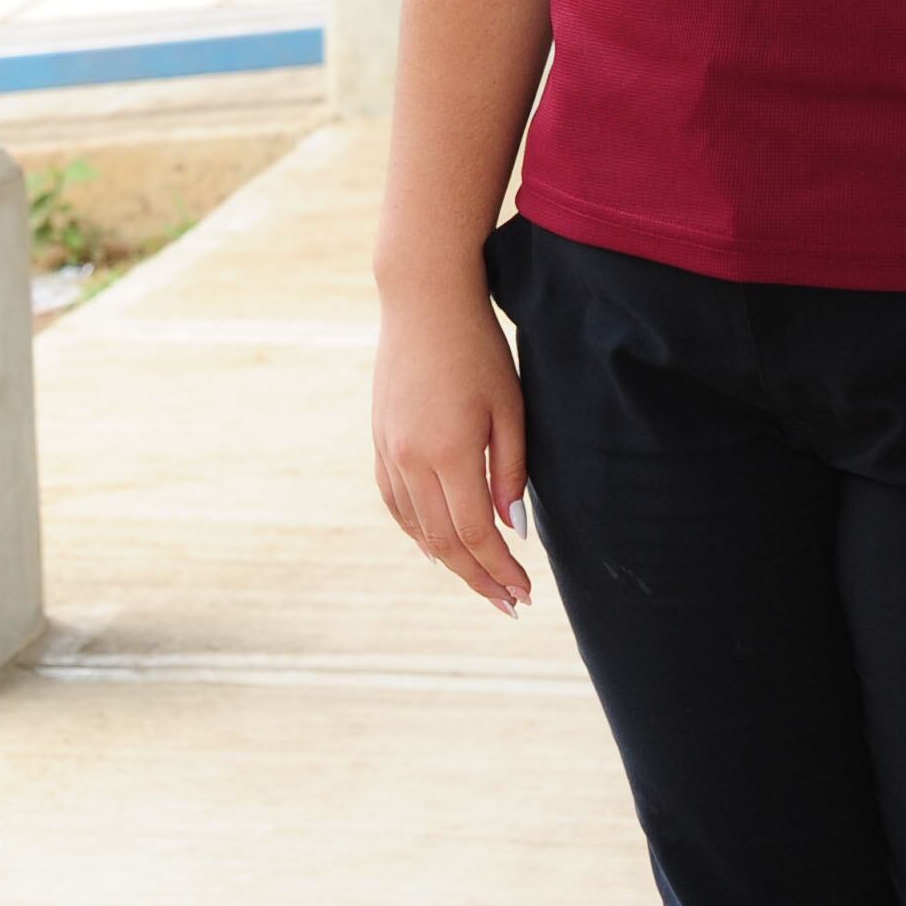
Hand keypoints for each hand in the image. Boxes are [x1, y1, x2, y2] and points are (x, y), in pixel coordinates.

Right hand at [371, 278, 533, 614]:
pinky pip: (396, 504)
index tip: (525, 592)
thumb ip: (512, 470)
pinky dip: (418, 532)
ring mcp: (389, 452)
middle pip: (444, 543)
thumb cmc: (478, 349)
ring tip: (481, 581)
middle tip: (509, 603)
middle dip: (478, 578)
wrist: (423, 301)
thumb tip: (513, 529)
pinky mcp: (380, 441)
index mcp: (449, 452)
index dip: (500, 569)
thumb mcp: (510, 406)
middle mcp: (411, 460)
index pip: (476, 534)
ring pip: (417, 528)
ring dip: (450, 562)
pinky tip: (437, 546)